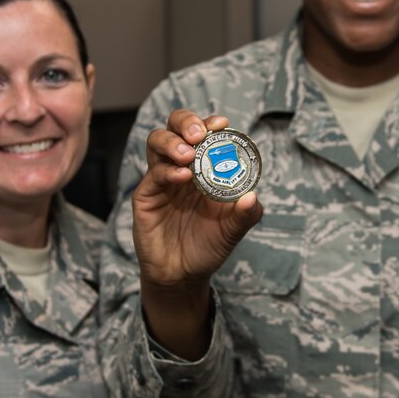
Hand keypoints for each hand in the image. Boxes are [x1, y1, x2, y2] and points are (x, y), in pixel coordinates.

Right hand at [132, 109, 262, 357]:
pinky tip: (183, 177)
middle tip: (200, 134)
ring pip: (157, 142)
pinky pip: (153, 175)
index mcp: (204, 167)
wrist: (183, 275)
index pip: (203, 134)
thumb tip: (253, 196)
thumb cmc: (208, 246)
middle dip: (186, 122)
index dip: (210, 124)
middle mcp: (181, 166)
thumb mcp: (234, 230)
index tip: (222, 124)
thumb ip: (246, 214)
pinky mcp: (146, 196)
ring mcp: (161, 179)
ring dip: (172, 142)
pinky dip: (167, 171)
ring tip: (188, 154)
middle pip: (175, 127)